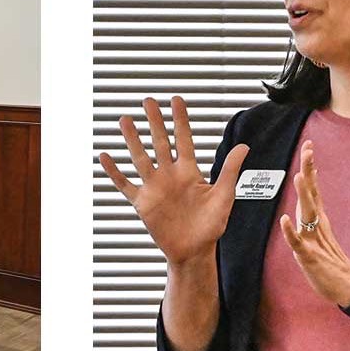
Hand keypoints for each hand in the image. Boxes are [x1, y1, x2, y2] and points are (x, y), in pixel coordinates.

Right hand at [99, 97, 249, 267]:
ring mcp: (154, 188)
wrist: (194, 250)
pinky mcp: (143, 203)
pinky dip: (114, 172)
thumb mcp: (224, 195)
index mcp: (189, 172)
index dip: (180, 120)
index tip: (176, 100)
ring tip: (124, 120)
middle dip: (154, 122)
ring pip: (140, 158)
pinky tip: (105, 157)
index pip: (184, 140)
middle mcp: (170, 176)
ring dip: (132, 140)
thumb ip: (230, 170)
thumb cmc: (211, 225)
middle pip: (160, 143)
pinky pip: (125, 184)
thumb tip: (244, 146)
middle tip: (148, 101)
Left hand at [278, 141, 349, 307]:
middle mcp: (317, 225)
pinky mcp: (309, 256)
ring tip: (298, 177)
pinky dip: (290, 231)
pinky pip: (298, 243)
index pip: (313, 188)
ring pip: (307, 214)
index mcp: (318, 219)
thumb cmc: (330, 260)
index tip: (309, 146)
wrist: (347, 286)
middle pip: (312, 194)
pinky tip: (285, 221)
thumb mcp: (319, 232)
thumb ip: (313, 213)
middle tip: (308, 150)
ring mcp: (313, 240)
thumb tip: (309, 193)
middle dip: (308, 172)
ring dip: (303, 195)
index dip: (310, 168)